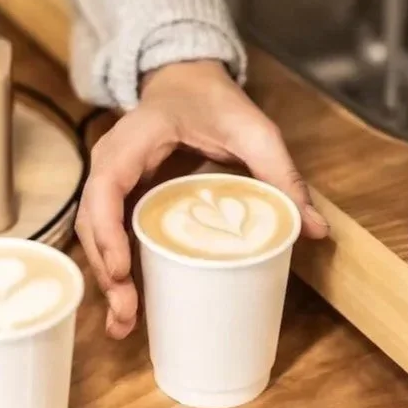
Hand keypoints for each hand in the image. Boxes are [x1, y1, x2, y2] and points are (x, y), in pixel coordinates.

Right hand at [75, 60, 327, 338]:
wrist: (186, 81)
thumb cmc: (213, 101)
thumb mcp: (253, 129)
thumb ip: (282, 173)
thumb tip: (314, 229)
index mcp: (131, 142)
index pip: (105, 188)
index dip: (107, 231)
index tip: (122, 270)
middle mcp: (110, 164)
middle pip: (92, 222)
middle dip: (106, 270)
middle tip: (127, 314)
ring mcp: (110, 183)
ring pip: (95, 235)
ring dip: (107, 280)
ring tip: (124, 325)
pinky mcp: (121, 200)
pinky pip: (109, 236)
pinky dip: (115, 271)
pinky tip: (127, 308)